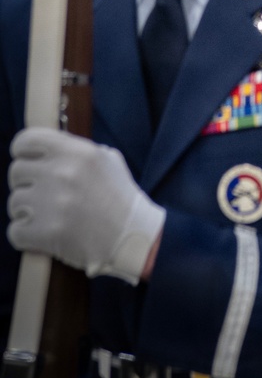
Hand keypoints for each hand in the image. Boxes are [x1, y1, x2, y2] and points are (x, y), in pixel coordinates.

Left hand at [8, 127, 164, 284]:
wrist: (131, 236)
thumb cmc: (119, 197)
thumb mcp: (106, 159)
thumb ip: (75, 150)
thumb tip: (45, 150)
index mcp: (77, 152)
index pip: (26, 141)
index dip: (23, 152)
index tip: (28, 162)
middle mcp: (62, 173)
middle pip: (16, 172)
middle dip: (26, 184)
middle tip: (42, 195)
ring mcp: (52, 204)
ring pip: (14, 203)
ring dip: (26, 211)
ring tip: (47, 216)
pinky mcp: (45, 233)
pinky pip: (14, 231)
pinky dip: (25, 235)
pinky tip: (42, 234)